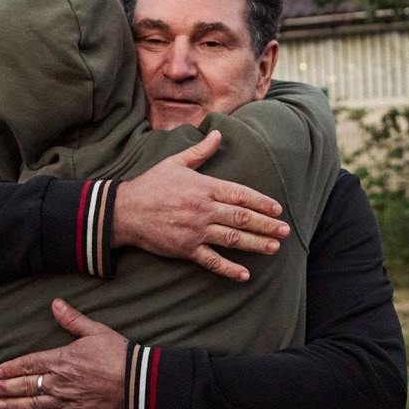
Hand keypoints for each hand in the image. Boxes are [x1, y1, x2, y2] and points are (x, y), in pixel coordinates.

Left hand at [0, 300, 128, 408]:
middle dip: (5, 388)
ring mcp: (66, 401)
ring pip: (33, 405)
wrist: (137, 384)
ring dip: (14, 405)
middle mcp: (58, 382)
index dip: (12, 368)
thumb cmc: (119, 355)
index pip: (29, 364)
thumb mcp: (96, 331)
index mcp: (61, 359)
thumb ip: (73, 319)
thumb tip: (56, 303)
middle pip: (25, 385)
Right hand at [112, 130, 288, 282]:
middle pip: (242, 217)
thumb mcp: (175, 163)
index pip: (240, 194)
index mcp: (204, 187)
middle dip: (266, 224)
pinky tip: (245, 274)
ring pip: (232, 238)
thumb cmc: (150, 185)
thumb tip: (218, 134)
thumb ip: (200, 152)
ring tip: (274, 248)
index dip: (262, 202)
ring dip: (256, 243)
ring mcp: (195, 230)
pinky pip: (211, 260)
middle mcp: (203, 209)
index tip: (278, 209)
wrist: (123, 211)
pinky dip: (229, 268)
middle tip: (285, 230)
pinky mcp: (185, 249)